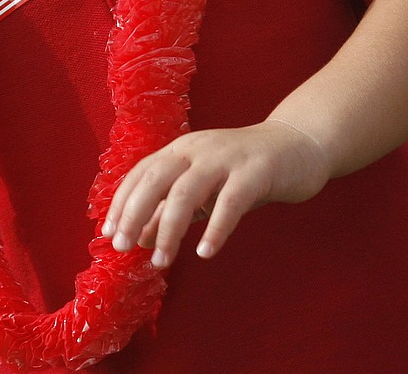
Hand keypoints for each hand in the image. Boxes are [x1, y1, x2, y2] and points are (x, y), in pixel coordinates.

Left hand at [102, 121, 329, 269]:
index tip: (108, 233)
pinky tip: (205, 252)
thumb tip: (140, 237)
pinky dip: (215, 228)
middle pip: (156, 177)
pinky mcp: (256, 172)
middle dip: (134, 212)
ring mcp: (226, 158)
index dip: (123, 201)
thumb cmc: (246, 171)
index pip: (142, 172)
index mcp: (182, 149)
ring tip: (161, 261)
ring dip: (169, 227)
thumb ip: (174, 208)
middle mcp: (198, 148)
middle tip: (121, 247)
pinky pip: (231, 201)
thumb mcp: (205, 189)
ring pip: (187, 190)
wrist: (299, 145)